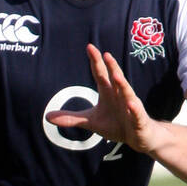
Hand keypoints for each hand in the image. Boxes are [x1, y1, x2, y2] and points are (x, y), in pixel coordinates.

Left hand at [45, 44, 163, 154]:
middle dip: (111, 66)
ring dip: (123, 84)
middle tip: (105, 54)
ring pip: (128, 93)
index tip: (89, 47)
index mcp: (109, 93)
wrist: (139, 137)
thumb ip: (71, 118)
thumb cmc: (116, 125)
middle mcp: (121, 96)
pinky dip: (134, 109)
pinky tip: (131, 104)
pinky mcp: (139, 121)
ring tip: (116, 75)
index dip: (96, 62)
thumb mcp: (91, 122)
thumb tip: (47, 117)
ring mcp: (131, 107)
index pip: (101, 74)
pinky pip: (137, 114)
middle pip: (116, 79)